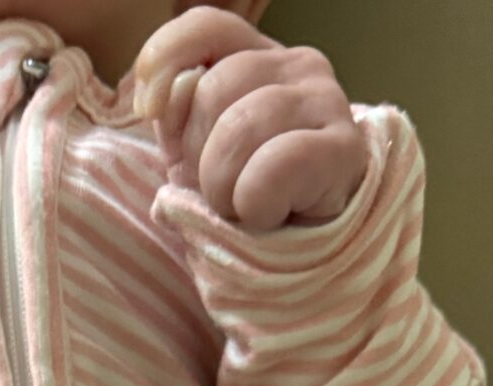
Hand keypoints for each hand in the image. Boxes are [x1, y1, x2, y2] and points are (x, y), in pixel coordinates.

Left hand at [132, 4, 370, 230]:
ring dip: (223, 187)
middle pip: (215, 87)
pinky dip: (255, 203)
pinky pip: (274, 166)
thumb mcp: (197, 151)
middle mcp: (299, 64)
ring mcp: (328, 100)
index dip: (164, 58)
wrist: (302, 252)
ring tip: (241, 209)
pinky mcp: (344, 149)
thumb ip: (177, 112)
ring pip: (240, 128)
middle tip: (218, 192)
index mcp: (257, 56)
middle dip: (197, 155)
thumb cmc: (247, 199)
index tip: (147, 110)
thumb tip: (159, 100)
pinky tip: (269, 217)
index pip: (206, 26)